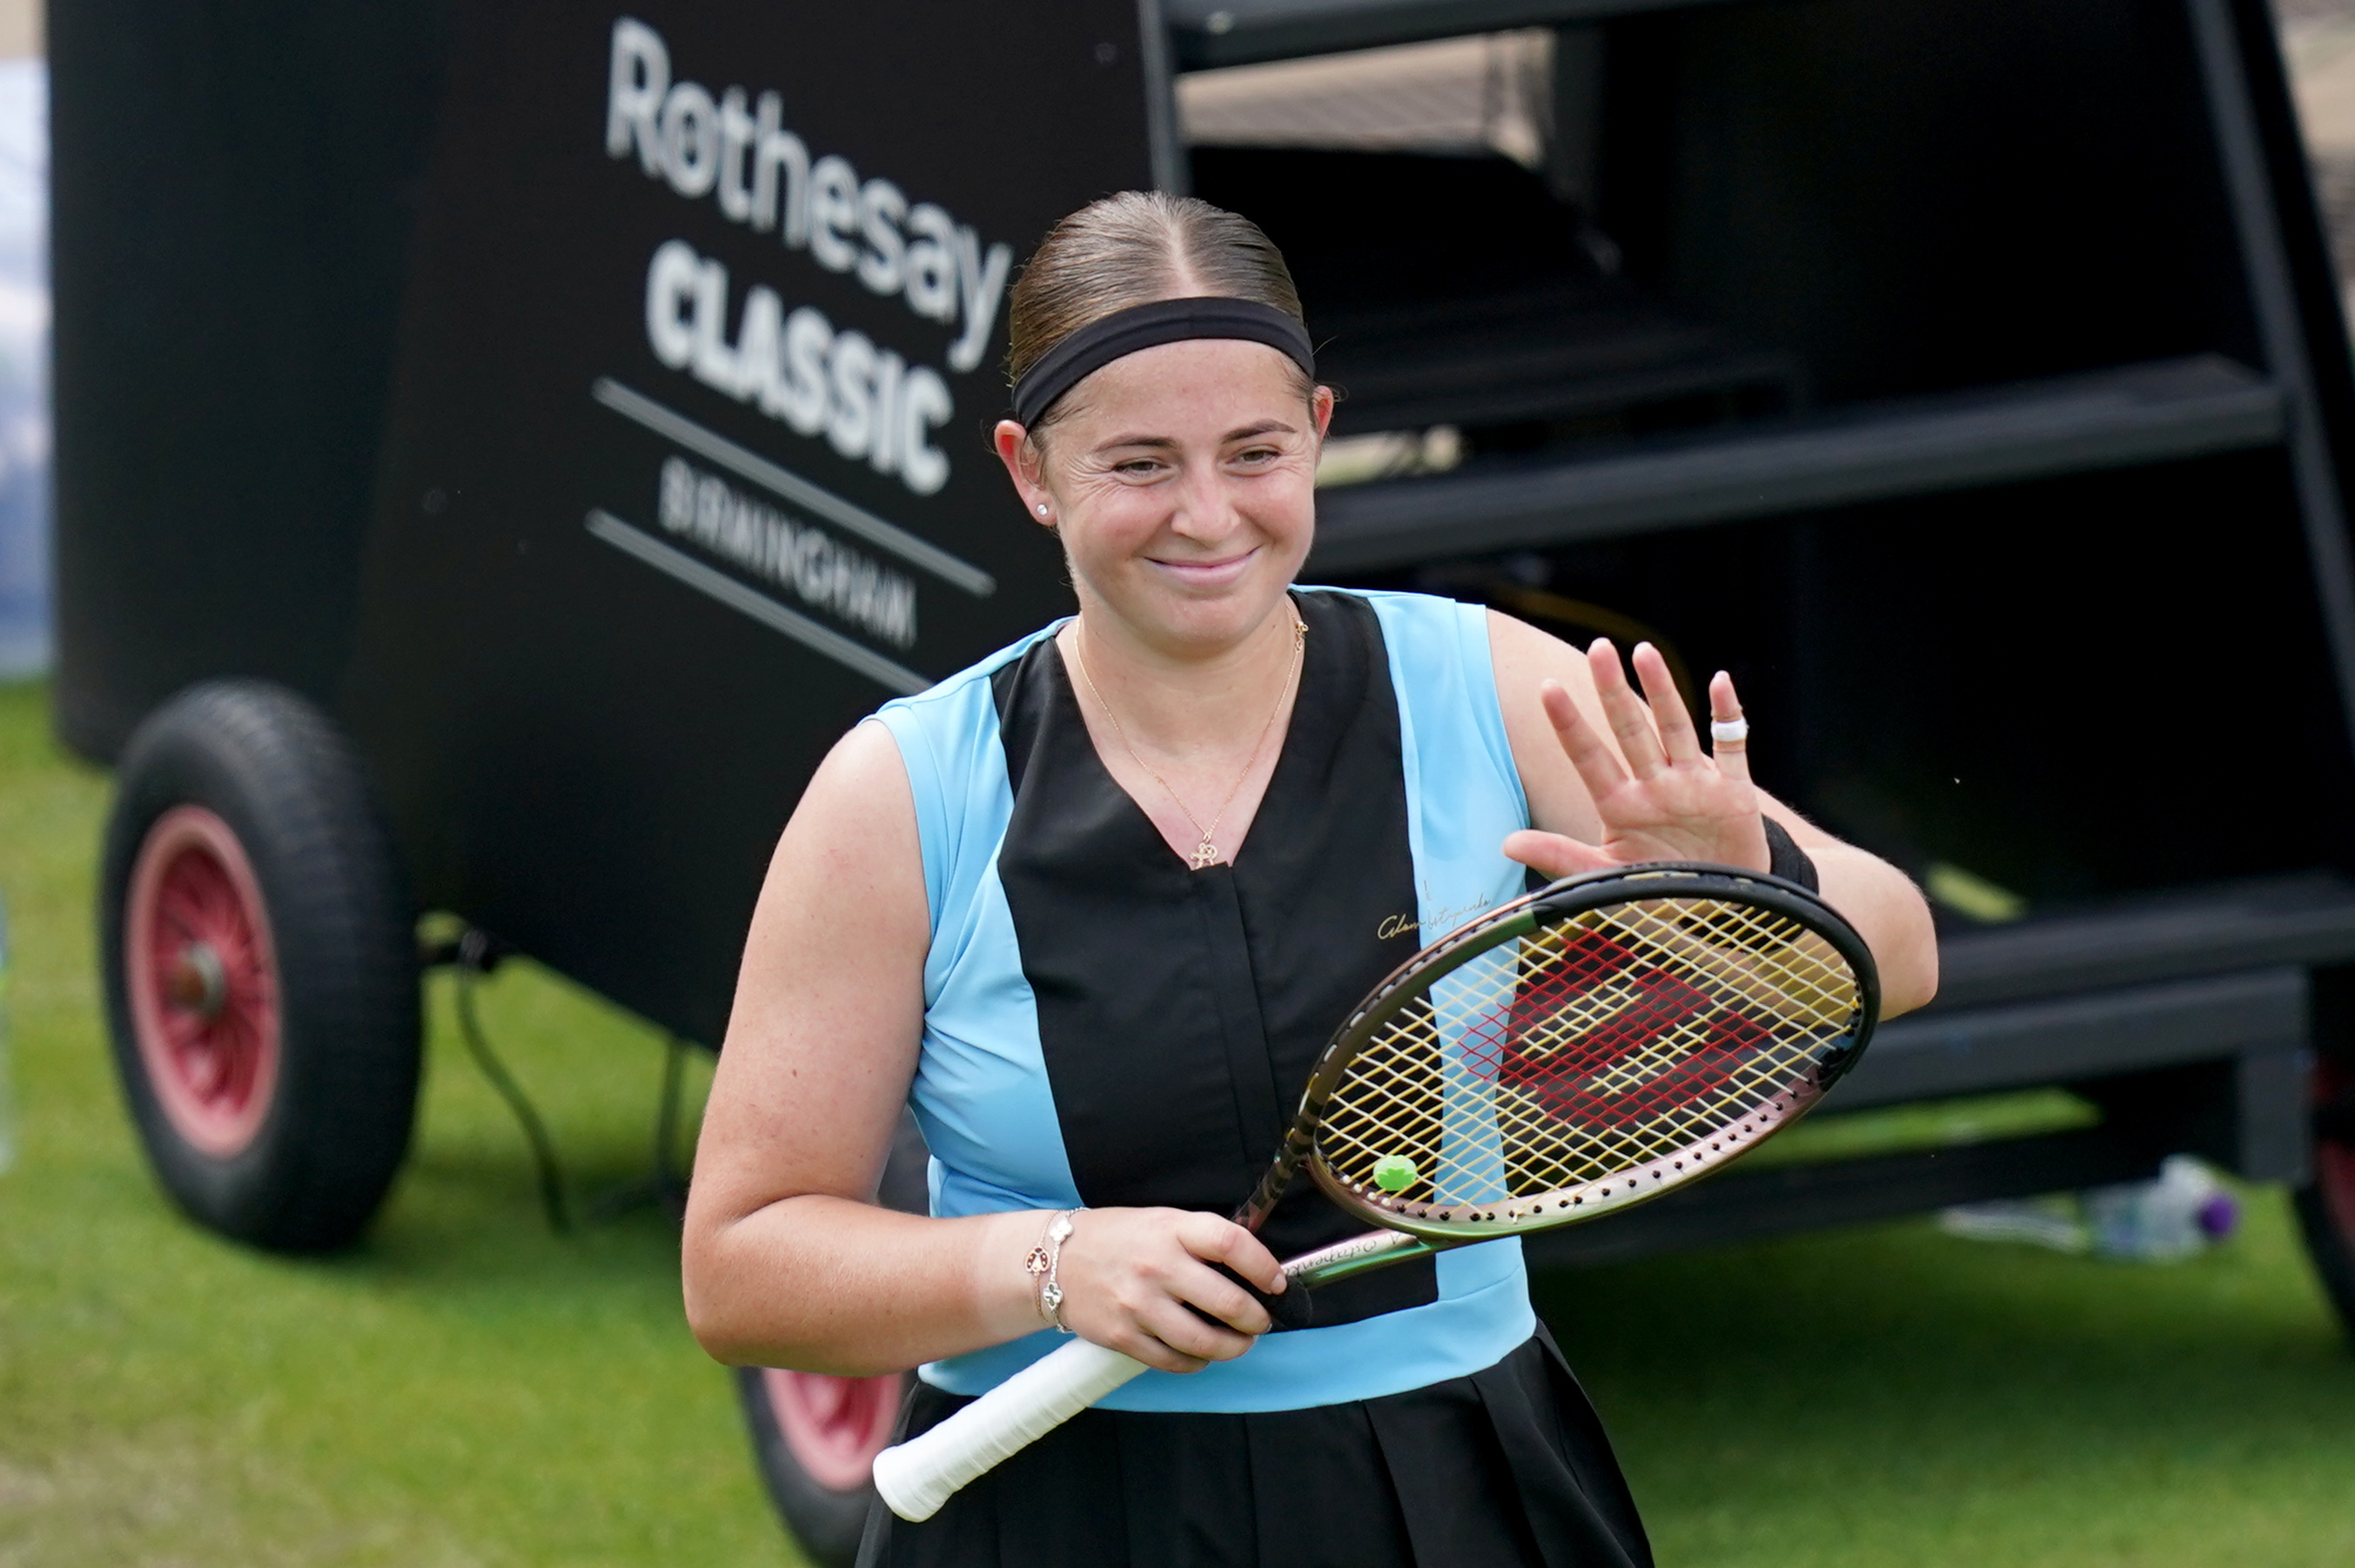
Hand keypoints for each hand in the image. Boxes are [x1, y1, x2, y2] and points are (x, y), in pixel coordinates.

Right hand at [1047, 1207, 1285, 1372]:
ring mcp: (1139, 1305)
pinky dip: (1196, 1362)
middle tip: (1260, 1321)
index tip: (1276, 1282)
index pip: (1231, 1244)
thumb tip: (1253, 1268)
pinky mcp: (1124, 1337)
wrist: (1054, 1260)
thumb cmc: (1117, 1238)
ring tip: (1239, 1342)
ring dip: (1233, 1348)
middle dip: (1255, 1319)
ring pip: (1205, 1342)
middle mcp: (1157, 1266)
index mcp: (1171, 1229)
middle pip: (1227, 1302)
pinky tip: (1201, 1353)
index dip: (1264, 1266)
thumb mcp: (1161, 1221)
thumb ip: (1201, 1240)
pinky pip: (1174, 1361)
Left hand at [1503, 639, 1770, 878]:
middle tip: (1598, 648)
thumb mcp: (1608, 876)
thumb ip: (1560, 856)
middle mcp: (1654, 785)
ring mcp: (1693, 783)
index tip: (1547, 687)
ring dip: (1662, 691)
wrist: (1723, 906)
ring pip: (1675, 727)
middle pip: (1630, 729)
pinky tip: (1720, 682)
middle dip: (1614, 691)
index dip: (1569, 724)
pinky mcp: (1733, 790)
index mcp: (1621, 805)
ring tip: (1644, 651)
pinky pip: (1732, 745)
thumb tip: (1505, 844)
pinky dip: (1729, 715)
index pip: (1588, 757)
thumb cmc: (1659, 886)